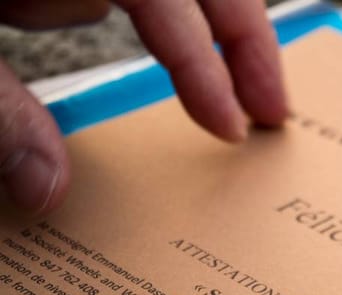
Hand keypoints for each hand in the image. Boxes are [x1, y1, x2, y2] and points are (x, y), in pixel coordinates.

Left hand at [0, 0, 286, 213]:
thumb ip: (2, 114)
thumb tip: (49, 189)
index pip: (171, 2)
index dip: (210, 66)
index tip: (234, 128)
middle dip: (249, 43)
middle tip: (275, 110)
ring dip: (223, 38)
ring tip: (249, 93)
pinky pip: (147, 8)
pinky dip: (179, 38)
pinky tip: (183, 72)